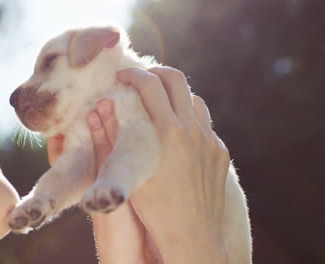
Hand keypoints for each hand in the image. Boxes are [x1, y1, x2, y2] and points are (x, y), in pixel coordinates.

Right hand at [88, 66, 229, 263]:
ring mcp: (211, 141)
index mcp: (168, 133)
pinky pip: (205, 124)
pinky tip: (178, 133)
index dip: (133, 74)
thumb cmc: (156, 210)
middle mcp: (193, 131)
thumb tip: (104, 109)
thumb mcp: (130, 171)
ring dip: (176, 95)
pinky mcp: (220, 152)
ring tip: (161, 104)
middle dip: (156, 73)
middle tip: (142, 78)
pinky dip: (189, 118)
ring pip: (195, 99)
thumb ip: (117, 137)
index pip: (150, 85)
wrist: (193, 236)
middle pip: (177, 80)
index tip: (123, 75)